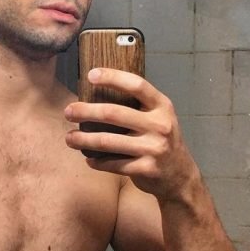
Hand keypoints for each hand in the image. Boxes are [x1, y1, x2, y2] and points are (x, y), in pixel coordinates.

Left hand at [64, 68, 199, 200]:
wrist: (180, 176)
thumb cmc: (161, 140)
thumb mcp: (158, 117)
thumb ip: (138, 106)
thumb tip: (97, 93)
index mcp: (162, 106)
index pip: (137, 85)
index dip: (113, 78)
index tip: (91, 75)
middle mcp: (160, 125)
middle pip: (114, 113)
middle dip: (86, 111)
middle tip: (68, 111)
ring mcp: (154, 148)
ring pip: (108, 142)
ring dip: (83, 139)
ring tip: (69, 138)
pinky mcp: (146, 169)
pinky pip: (114, 164)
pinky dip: (97, 162)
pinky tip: (88, 159)